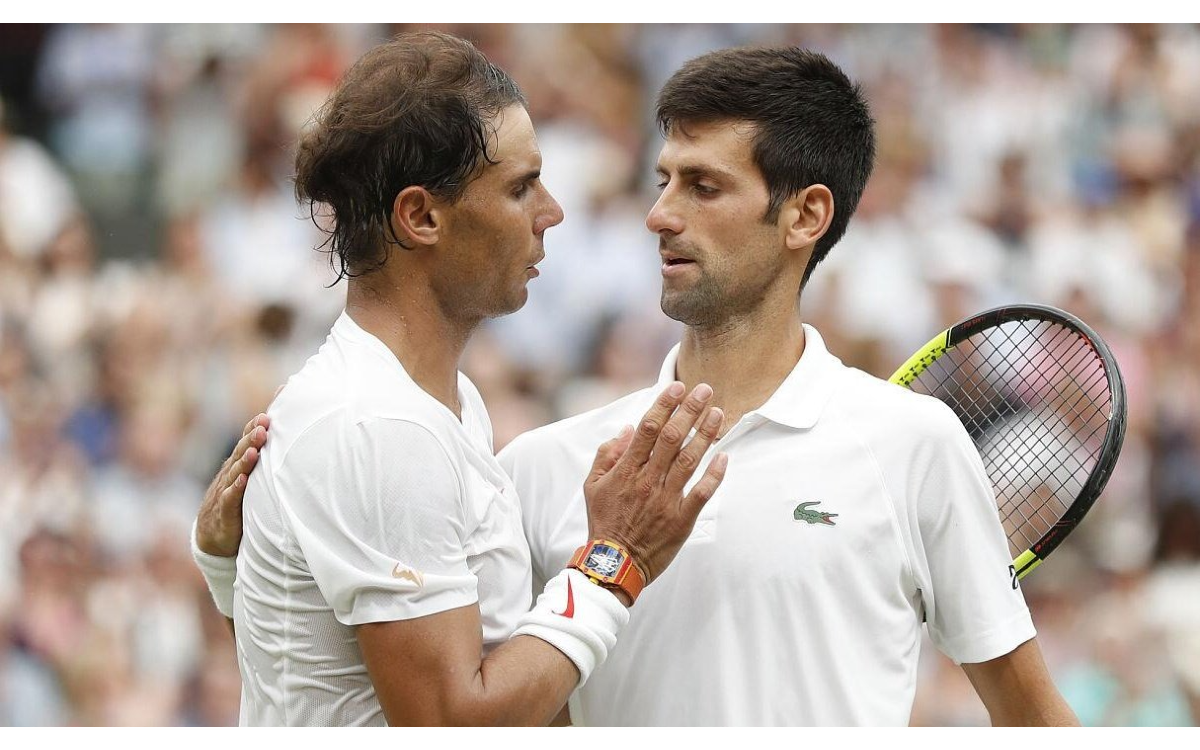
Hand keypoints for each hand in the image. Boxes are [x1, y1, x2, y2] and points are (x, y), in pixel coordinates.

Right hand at [196, 413, 269, 556]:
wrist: (211, 535)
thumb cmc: (237, 503)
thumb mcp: (249, 481)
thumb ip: (261, 463)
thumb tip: (284, 443)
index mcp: (238, 466)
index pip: (245, 443)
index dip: (253, 429)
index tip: (267, 416)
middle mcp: (231, 475)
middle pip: (241, 453)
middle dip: (252, 439)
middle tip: (263, 426)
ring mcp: (225, 492)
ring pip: (235, 473)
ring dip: (244, 461)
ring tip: (254, 450)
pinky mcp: (224, 512)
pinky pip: (229, 498)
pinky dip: (235, 489)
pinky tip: (242, 480)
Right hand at [583, 382, 726, 584]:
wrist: (613, 563)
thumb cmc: (604, 522)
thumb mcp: (592, 485)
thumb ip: (607, 454)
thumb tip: (627, 429)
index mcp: (626, 470)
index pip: (648, 429)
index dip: (664, 405)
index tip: (677, 387)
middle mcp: (647, 480)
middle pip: (672, 438)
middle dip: (690, 410)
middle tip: (705, 389)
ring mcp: (666, 499)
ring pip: (689, 460)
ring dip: (705, 434)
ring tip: (718, 412)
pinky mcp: (681, 519)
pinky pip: (702, 493)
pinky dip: (714, 475)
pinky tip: (725, 457)